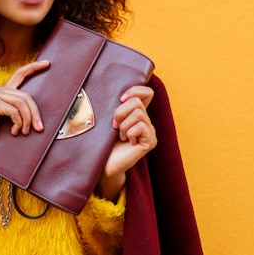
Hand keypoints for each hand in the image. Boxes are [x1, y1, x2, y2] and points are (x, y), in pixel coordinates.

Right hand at [0, 60, 49, 178]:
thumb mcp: (6, 117)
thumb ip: (17, 109)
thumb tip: (37, 115)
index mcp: (2, 90)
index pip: (19, 74)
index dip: (33, 67)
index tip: (46, 63)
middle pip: (26, 96)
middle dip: (35, 113)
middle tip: (39, 127)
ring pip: (22, 103)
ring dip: (27, 120)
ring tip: (25, 131)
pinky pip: (14, 112)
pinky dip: (18, 123)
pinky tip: (15, 131)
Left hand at [96, 85, 156, 200]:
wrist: (103, 164)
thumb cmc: (103, 142)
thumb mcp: (109, 120)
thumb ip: (118, 106)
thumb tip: (121, 94)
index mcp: (137, 114)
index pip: (147, 92)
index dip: (134, 90)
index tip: (120, 99)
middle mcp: (146, 121)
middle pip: (137, 101)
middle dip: (120, 112)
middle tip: (115, 126)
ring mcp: (150, 132)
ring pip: (138, 113)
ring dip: (123, 125)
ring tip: (121, 136)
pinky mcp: (150, 141)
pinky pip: (140, 126)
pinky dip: (128, 133)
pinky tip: (126, 142)